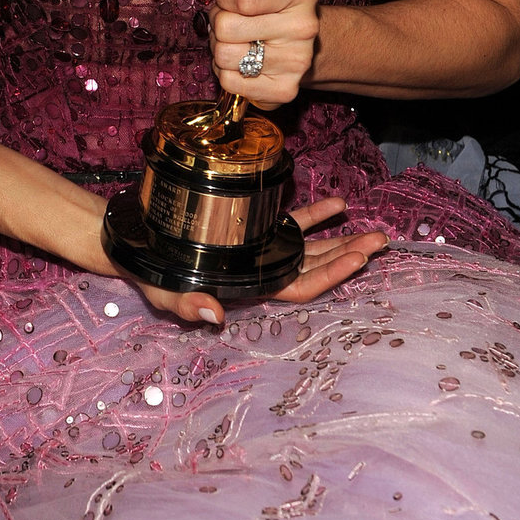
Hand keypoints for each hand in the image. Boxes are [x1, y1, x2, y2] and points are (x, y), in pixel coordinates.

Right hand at [132, 198, 388, 324]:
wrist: (138, 244)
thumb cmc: (150, 272)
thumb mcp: (162, 289)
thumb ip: (186, 303)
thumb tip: (214, 316)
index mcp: (251, 288)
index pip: (301, 287)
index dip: (332, 274)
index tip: (358, 259)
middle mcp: (264, 271)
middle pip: (316, 267)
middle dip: (349, 255)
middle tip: (381, 241)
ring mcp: (264, 250)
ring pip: (311, 247)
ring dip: (341, 237)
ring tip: (372, 227)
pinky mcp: (257, 230)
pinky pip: (294, 224)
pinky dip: (317, 214)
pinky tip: (339, 204)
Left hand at [194, 0, 318, 110]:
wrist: (296, 33)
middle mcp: (306, 27)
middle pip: (227, 29)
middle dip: (220, 21)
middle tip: (234, 17)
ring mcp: (298, 62)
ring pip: (224, 58)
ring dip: (221, 47)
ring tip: (238, 37)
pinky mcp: (284, 91)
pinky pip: (230, 83)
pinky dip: (227, 72)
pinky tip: (244, 58)